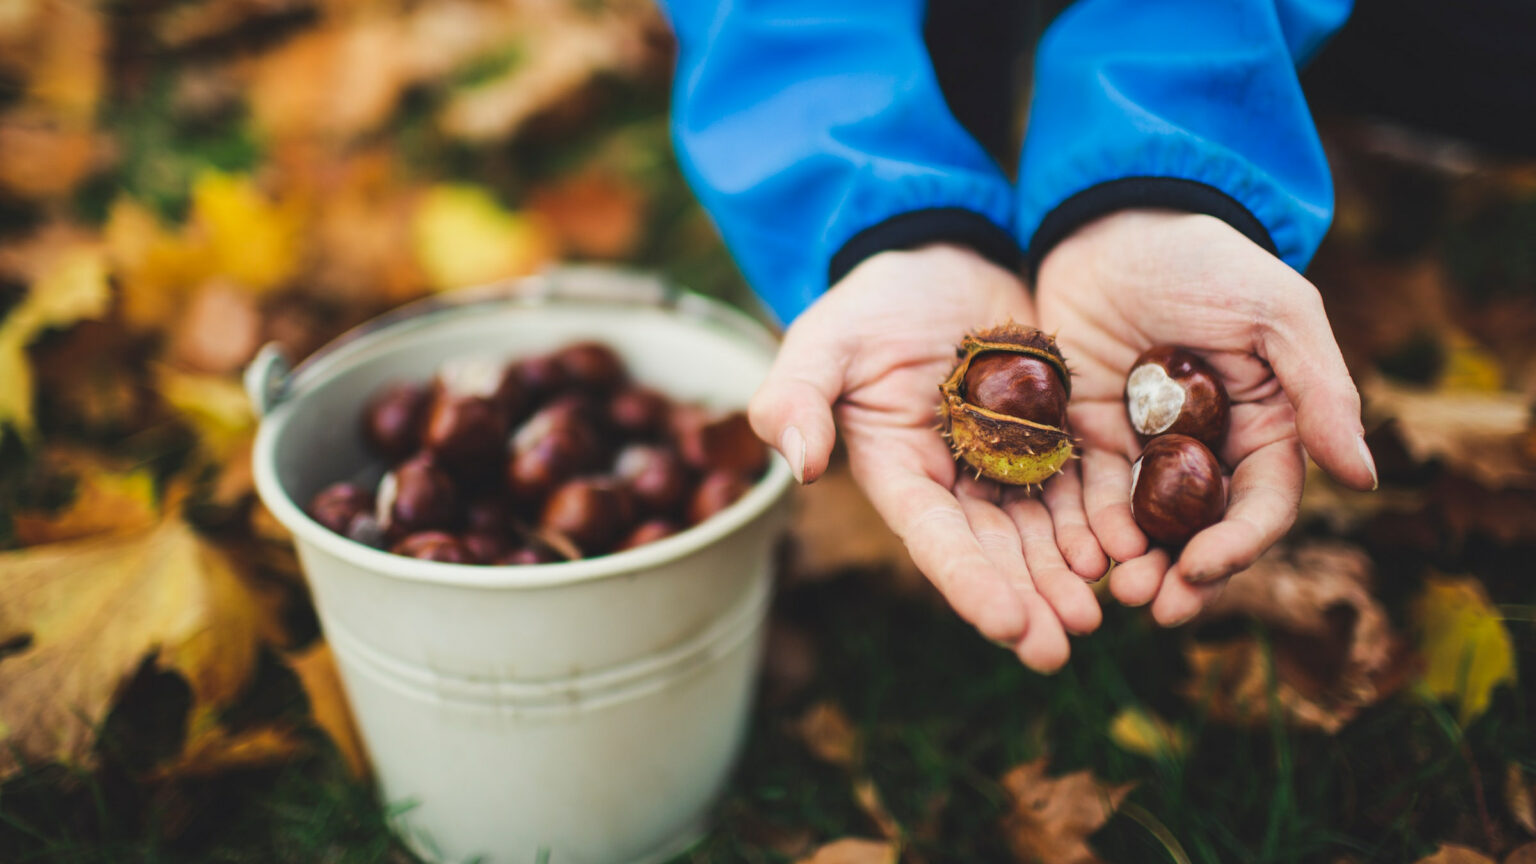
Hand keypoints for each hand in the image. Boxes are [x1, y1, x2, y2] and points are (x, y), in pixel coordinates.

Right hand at [750, 244, 1106, 671]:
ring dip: (1069, 576)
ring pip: (1045, 531)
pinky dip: (1104, 520)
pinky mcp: (1056, 436)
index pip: (935, 539)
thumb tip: (799, 463)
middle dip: (1028, 600)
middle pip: (995, 552)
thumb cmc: (871, 303)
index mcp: (901, 474)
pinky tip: (1131, 550)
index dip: (970, 583)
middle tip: (1062, 646)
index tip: (1008, 626)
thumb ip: (796, 396)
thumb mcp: (824, 340)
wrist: (941, 258)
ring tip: (1103, 612)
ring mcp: (1010, 463)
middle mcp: (957, 483)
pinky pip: (1084, 485)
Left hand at [1033, 210, 1377, 625]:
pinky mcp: (1088, 436)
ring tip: (1114, 594)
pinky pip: (1088, 494)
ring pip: (1144, 526)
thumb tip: (1363, 478)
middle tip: (1155, 608)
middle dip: (1183, 575)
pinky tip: (1077, 556)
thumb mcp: (1274, 313)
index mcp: (1265, 426)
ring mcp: (1145, 446)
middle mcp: (1207, 448)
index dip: (1239, 545)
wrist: (1111, 223)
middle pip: (1201, 531)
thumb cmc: (1204, 260)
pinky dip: (1086, 530)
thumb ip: (1320, 391)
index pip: (1261, 504)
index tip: (1204, 568)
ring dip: (1133, 565)